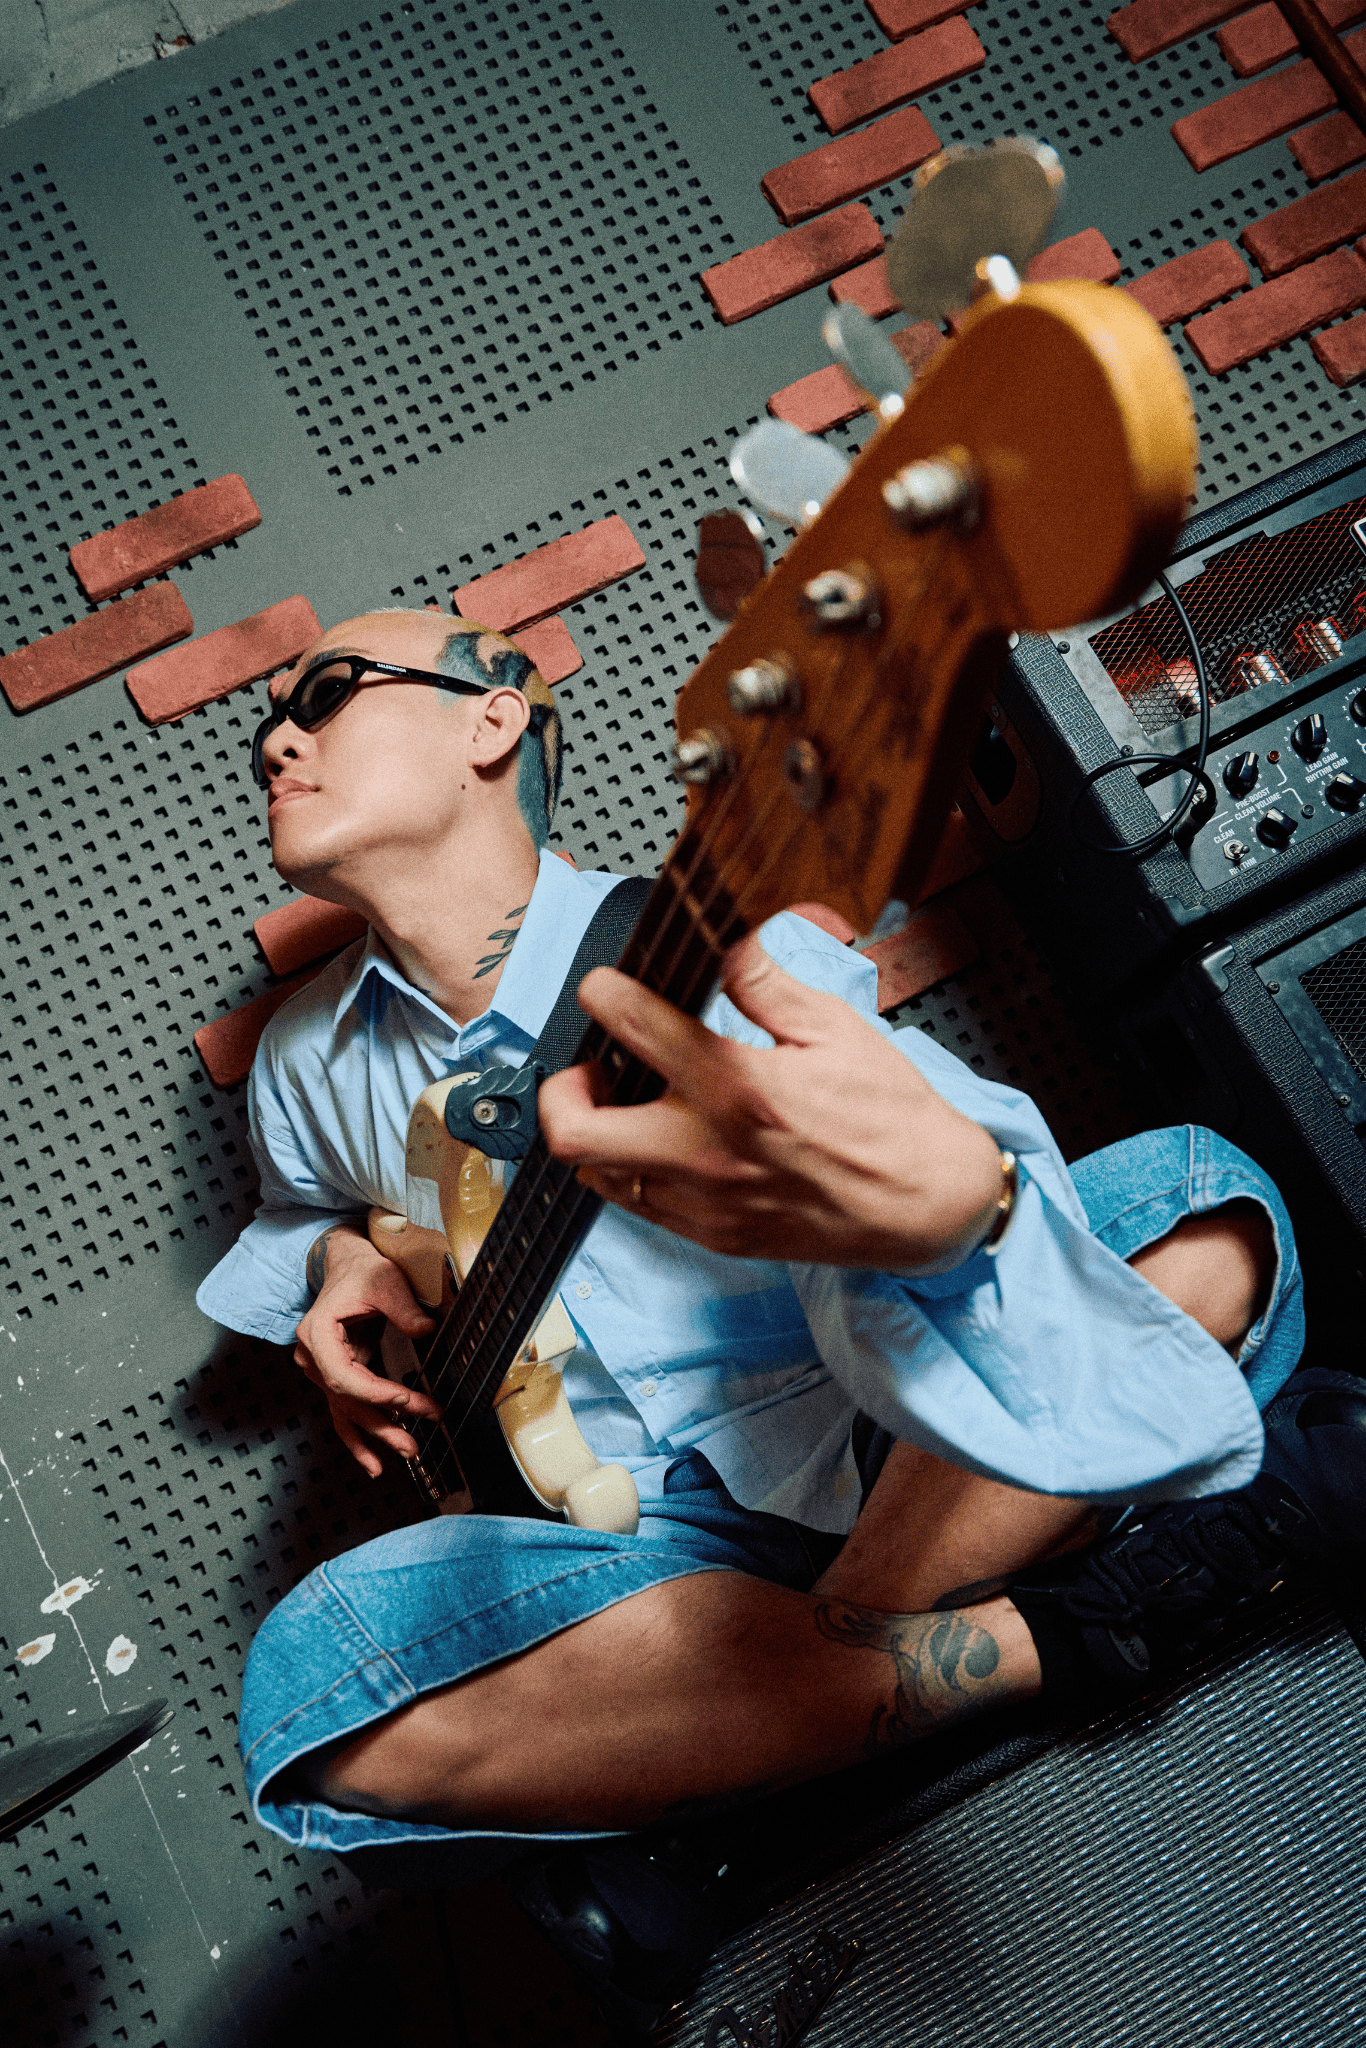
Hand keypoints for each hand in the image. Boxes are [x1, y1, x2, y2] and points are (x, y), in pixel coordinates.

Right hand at [293, 1226, 440, 1476]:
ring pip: (346, 1411)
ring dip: (374, 1436)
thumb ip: (403, 1308)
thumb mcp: (385, 1281)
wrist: (345, 1265)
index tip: (408, 1399)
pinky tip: (373, 1463)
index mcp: (317, 1333)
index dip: (376, 1393)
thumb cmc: (362, 1271)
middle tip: (413, 1444)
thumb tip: (426, 1330)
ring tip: (404, 1454)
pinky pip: (343, 1411)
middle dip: (382, 1424)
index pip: (344, 1376)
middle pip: (346, 1400)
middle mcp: (312, 1357)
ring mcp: (319, 1370)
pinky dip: (358, 1438)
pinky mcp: (333, 1376)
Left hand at [538, 933, 1003, 1267]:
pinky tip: (662, 1142)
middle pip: (573, 1130)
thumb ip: (764, 982)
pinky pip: (639, 1205)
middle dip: (564, 1088)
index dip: (604, 993)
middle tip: (593, 1065)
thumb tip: (724, 941)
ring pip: (596, 1174)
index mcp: (738, 1086)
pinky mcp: (714, 1236)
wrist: (932, 1205)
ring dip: (596, 1131)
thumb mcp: (835, 1028)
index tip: (605, 987)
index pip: (633, 1027)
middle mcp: (708, 1151)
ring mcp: (705, 1202)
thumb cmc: (893, 1118)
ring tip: (627, 1103)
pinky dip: (633, 1168)